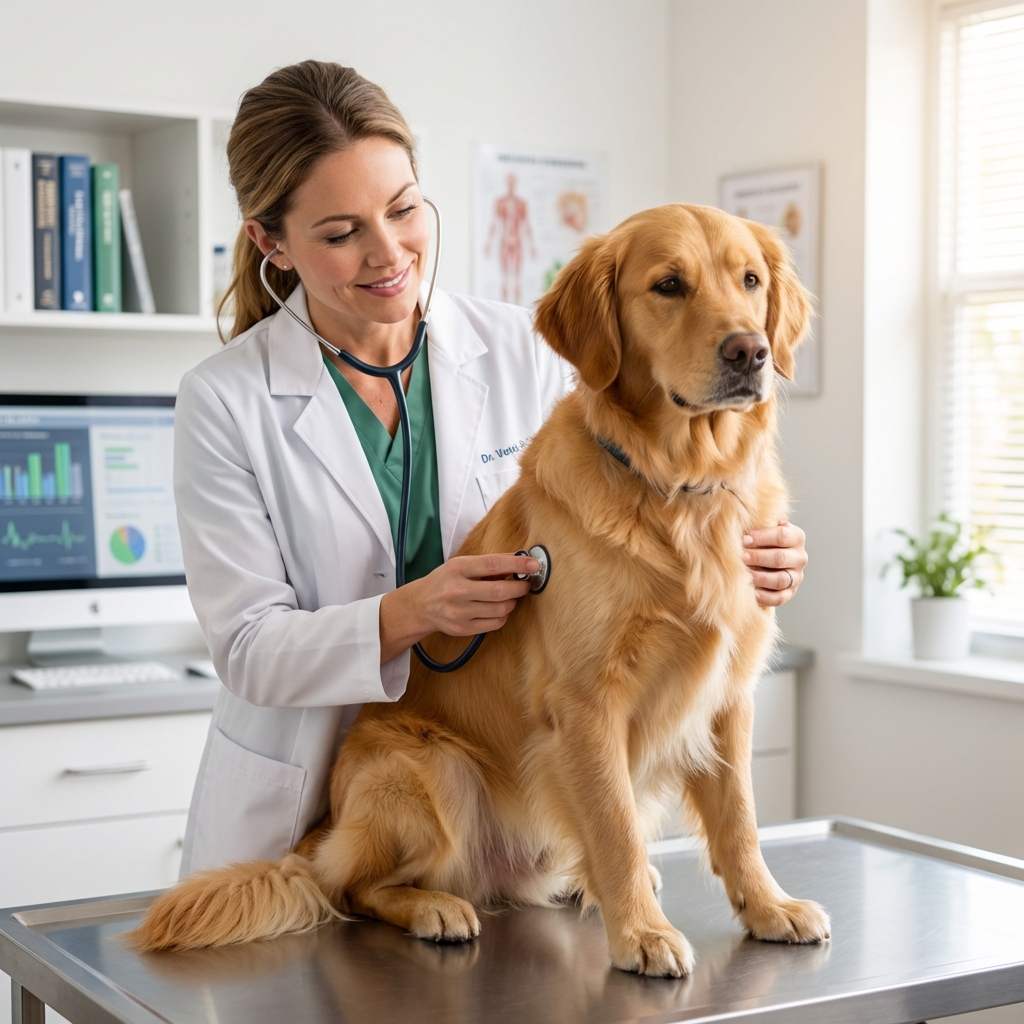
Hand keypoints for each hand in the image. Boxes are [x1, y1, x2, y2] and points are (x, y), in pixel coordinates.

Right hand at [379, 552, 539, 662]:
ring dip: (512, 602)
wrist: (420, 605)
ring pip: (501, 609)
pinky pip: (495, 623)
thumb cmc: (445, 581)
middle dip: (520, 587)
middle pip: (500, 591)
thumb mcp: (461, 565)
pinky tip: (498, 608)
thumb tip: (520, 560)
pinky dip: (503, 615)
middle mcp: (457, 591)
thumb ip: (488, 563)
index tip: (534, 565)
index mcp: (457, 568)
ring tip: (510, 596)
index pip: (493, 564)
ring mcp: (459, 612)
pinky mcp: (463, 629)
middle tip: (526, 583)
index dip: (518, 565)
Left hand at [741, 520, 806, 607]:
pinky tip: (750, 591)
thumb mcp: (764, 529)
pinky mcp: (790, 593)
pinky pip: (778, 598)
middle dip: (757, 557)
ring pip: (780, 580)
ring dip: (759, 577)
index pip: (782, 535)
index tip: (743, 539)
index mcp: (796, 537)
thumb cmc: (761, 540)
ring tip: (743, 574)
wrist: (766, 560)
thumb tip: (743, 522)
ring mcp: (796, 577)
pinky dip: (764, 596)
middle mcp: (800, 557)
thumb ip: (760, 524)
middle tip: (740, 557)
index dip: (761, 537)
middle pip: (779, 558)